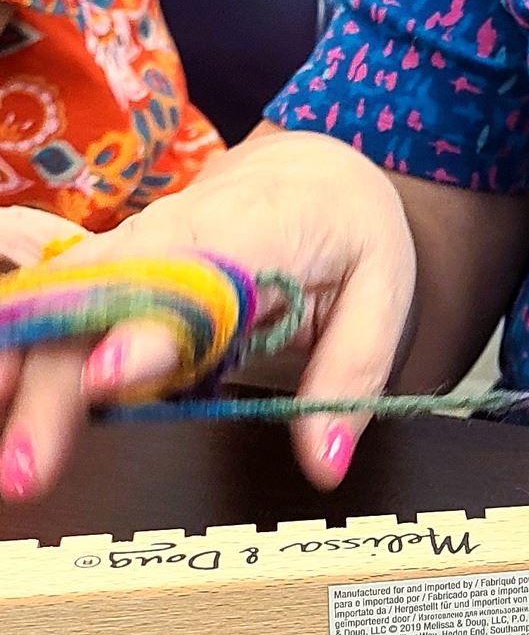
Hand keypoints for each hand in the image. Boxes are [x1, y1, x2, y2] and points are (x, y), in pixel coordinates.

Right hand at [0, 130, 416, 500]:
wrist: (312, 167)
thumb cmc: (349, 228)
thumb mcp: (384, 291)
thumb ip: (352, 373)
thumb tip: (326, 464)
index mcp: (256, 231)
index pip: (194, 281)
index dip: (147, 331)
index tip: (108, 379)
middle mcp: (177, 232)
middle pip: (104, 304)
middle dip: (57, 383)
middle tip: (28, 467)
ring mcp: (132, 245)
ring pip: (59, 301)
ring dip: (19, 367)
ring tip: (5, 450)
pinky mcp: (108, 265)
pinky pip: (51, 300)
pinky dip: (17, 341)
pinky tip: (2, 391)